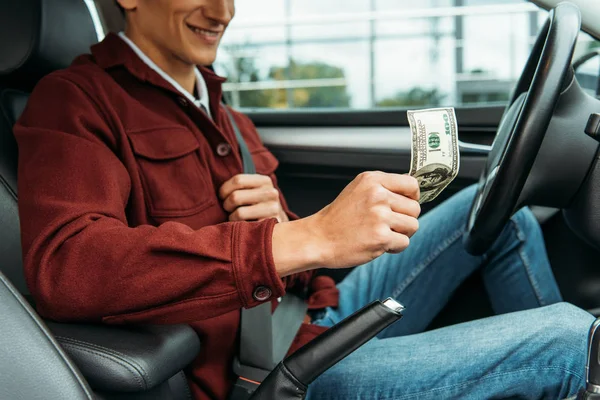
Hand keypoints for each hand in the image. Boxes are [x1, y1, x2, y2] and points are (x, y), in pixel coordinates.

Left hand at [219, 174, 288, 222]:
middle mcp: (271, 193)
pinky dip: (239, 227)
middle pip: (235, 197)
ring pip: (239, 213)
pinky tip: (242, 225)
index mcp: (265, 181)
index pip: (238, 180)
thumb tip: (212, 177)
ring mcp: (272, 209)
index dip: (224, 189)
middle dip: (226, 205)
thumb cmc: (257, 203)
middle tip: (228, 208)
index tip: (222, 196)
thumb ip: (240, 184)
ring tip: (234, 217)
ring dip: (231, 217)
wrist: (277, 221)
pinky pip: (245, 226)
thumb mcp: (253, 189)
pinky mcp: (269, 225)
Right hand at [272, 172, 419, 275]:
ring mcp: (379, 216)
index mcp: (372, 180)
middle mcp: (377, 195)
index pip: (411, 184)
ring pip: (413, 226)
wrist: (318, 238)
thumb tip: (412, 191)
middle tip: (386, 224)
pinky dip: (394, 247)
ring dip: (400, 234)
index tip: (405, 204)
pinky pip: (404, 243)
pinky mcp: (381, 237)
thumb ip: (383, 187)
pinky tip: (378, 244)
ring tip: (381, 233)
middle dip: (405, 219)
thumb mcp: (358, 190)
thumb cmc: (338, 218)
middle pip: (415, 208)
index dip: (412, 197)